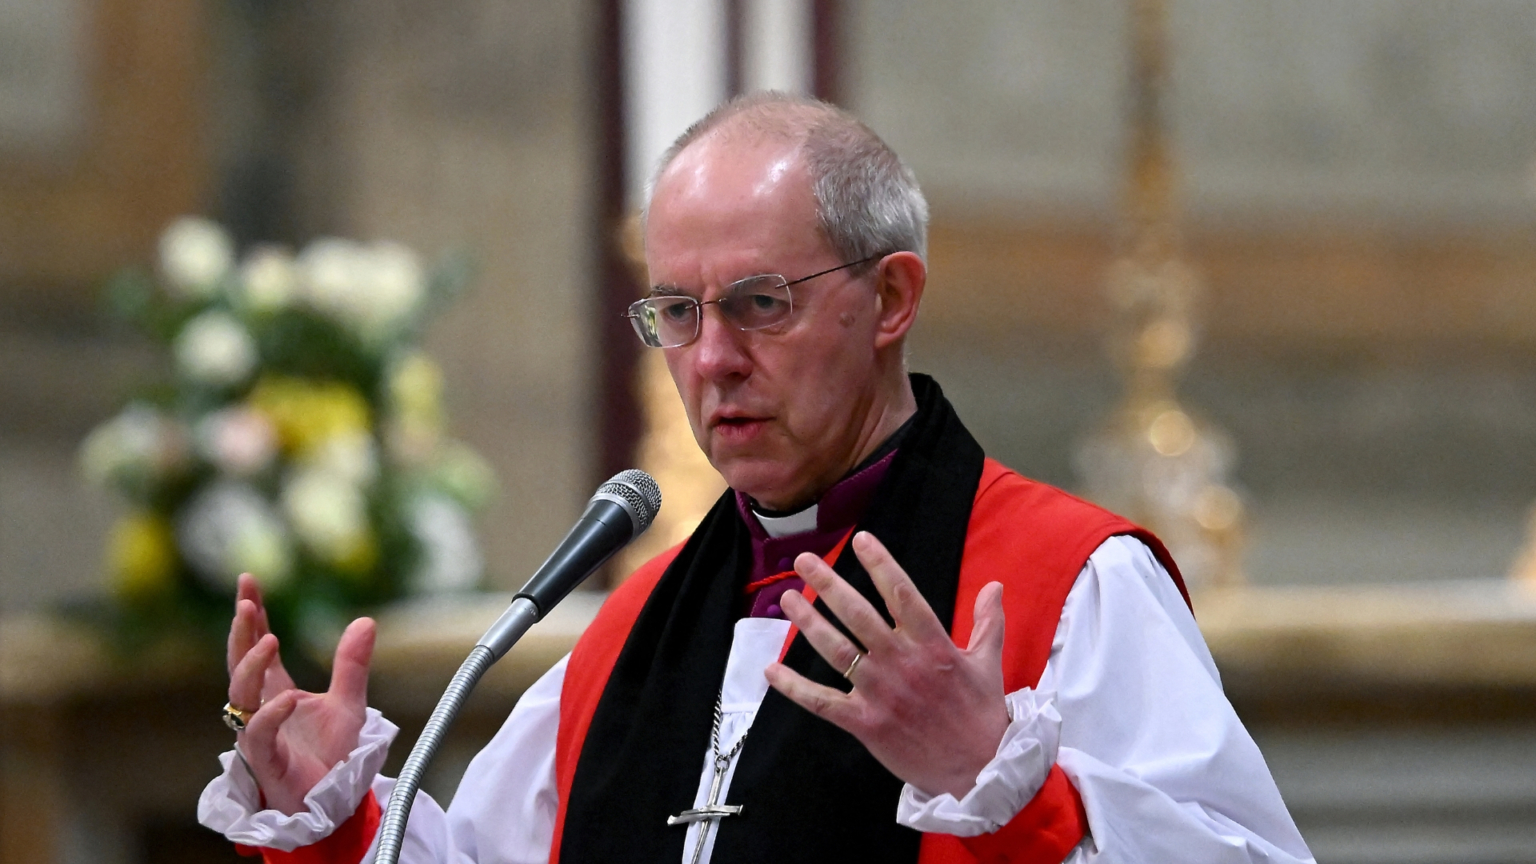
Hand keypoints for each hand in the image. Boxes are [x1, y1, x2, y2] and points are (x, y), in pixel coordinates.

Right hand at [226, 574, 375, 814]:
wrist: (332, 803)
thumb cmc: (332, 757)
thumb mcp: (349, 702)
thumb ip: (351, 664)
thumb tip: (365, 620)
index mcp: (277, 691)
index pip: (258, 646)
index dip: (252, 615)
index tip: (248, 581)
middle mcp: (261, 709)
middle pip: (240, 663)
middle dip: (241, 632)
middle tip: (246, 602)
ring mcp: (259, 734)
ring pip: (240, 696)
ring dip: (252, 666)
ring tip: (269, 640)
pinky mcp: (266, 760)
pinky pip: (260, 734)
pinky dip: (271, 714)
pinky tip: (287, 698)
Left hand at [764, 531, 1010, 798]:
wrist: (980, 770)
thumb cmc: (981, 714)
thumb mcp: (989, 663)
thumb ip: (988, 621)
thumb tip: (995, 585)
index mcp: (934, 645)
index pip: (902, 593)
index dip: (880, 564)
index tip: (860, 539)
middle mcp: (903, 663)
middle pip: (859, 615)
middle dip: (829, 584)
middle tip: (804, 560)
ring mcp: (881, 694)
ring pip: (837, 650)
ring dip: (809, 623)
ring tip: (788, 599)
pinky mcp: (866, 723)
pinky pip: (823, 702)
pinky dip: (795, 688)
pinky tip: (771, 671)